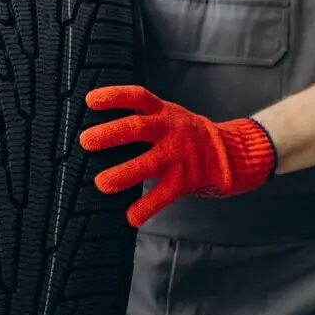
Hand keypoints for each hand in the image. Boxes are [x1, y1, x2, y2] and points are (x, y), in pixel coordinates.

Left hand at [78, 86, 276, 227]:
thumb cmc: (186, 135)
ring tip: (102, 183)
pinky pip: (164, 194)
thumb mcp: (168, 116)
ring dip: (124, 173)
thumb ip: (142, 118)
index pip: (138, 97)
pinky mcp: (185, 179)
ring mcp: (179, 155)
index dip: (114, 97)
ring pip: (149, 163)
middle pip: (139, 127)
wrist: (229, 152)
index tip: (89, 101)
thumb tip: (96, 129)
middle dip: (112, 134)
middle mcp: (171, 130)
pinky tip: (131, 217)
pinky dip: (147, 207)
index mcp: (164, 112)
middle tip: (86, 141)